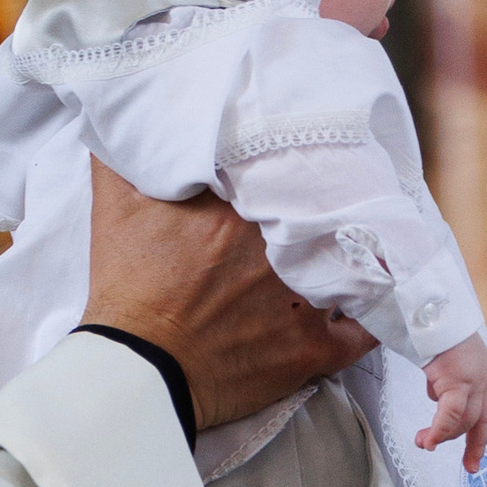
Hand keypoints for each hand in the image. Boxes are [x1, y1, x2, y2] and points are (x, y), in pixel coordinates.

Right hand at [84, 166, 369, 435]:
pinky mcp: (313, 347)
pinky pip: (364, 327)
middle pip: (326, 212)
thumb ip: (129, 155)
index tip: (292, 168)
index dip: (293, 167)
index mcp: (243, 206)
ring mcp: (304, 299)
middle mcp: (283, 247)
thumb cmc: (127, 291)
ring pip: (351, 263)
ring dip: (348, 255)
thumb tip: (129, 116)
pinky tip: (368, 299)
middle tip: (322, 206)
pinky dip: (369, 311)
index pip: (287, 170)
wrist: (139, 371)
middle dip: (326, 206)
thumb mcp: (116, 206)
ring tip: (347, 248)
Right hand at [414, 333, 486, 475]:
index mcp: (481, 368)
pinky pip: (450, 415)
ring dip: (443, 437)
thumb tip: (437, 395)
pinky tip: (428, 442)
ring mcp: (472, 379)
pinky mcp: (457, 381)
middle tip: (471, 467)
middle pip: (481, 419)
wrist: (430, 310)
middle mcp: (482, 376)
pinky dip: (438, 432)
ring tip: (424, 443)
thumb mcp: (445, 357)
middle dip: (476, 446)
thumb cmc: (432, 329)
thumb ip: (446, 377)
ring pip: (463, 421)